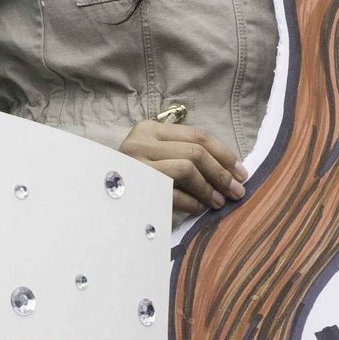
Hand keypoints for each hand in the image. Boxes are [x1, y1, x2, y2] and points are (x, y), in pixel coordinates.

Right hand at [120, 120, 244, 217]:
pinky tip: (200, 209)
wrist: (98, 198)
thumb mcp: (155, 157)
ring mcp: (136, 163)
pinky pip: (174, 192)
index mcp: (149, 129)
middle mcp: (141, 142)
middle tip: (237, 190)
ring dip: (209, 188)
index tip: (240, 171)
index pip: (197, 135)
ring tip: (219, 202)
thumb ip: (182, 154)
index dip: (224, 153)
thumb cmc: (134, 178)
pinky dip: (192, 203)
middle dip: (222, 172)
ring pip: (187, 168)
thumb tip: (228, 170)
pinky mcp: (136, 186)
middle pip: (195, 152)